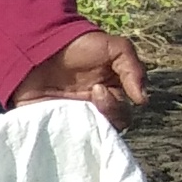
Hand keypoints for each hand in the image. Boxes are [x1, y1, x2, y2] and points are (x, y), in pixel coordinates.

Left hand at [13, 28, 145, 127]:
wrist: (39, 43)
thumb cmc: (80, 44)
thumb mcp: (115, 48)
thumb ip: (133, 70)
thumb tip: (142, 101)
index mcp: (111, 94)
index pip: (122, 115)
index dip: (115, 107)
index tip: (99, 89)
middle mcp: (93, 109)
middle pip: (106, 129)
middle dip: (104, 116)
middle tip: (91, 93)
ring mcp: (71, 116)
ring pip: (86, 137)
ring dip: (85, 129)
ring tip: (73, 108)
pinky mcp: (50, 121)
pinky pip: (60, 138)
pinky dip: (62, 137)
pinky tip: (60, 123)